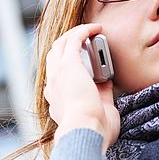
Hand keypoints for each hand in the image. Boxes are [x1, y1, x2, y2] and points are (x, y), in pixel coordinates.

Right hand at [44, 24, 120, 152]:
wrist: (86, 130)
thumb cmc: (95, 131)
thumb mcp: (97, 112)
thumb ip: (100, 96)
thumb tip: (106, 82)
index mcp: (56, 102)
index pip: (57, 80)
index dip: (67, 70)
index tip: (84, 68)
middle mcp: (52, 87)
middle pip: (54, 58)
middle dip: (68, 46)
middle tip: (85, 42)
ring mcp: (57, 74)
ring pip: (61, 44)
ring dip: (75, 35)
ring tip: (92, 31)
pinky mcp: (68, 64)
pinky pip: (74, 39)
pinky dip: (84, 31)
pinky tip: (96, 28)